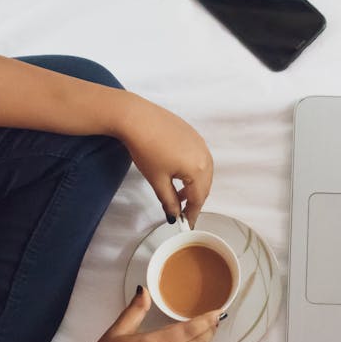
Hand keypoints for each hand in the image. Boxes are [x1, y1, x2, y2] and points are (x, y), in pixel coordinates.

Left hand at [118, 96, 212, 227]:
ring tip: (178, 192)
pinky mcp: (194, 135)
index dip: (192, 214)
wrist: (136, 118)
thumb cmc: (146, 148)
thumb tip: (174, 215)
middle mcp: (205, 156)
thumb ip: (169, 201)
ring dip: (194, 186)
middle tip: (182, 210)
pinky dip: (194, 171)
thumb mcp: (157, 180)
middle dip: (194, 200)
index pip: (198, 199)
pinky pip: (200, 159)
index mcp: (198, 170)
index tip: (187, 224)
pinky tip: (179, 173)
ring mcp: (200, 144)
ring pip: (204, 173)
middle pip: (204, 186)